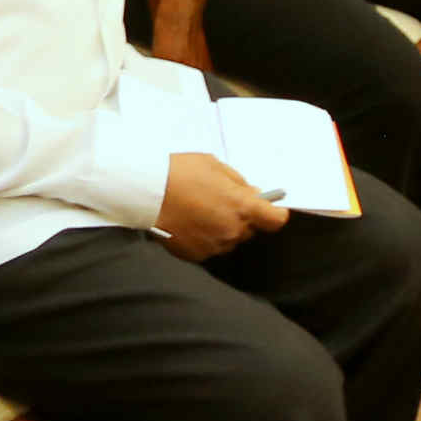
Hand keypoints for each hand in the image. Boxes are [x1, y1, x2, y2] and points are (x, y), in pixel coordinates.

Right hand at [155, 151, 285, 260]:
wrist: (144, 191)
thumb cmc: (179, 172)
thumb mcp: (214, 165)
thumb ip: (238, 183)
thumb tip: (252, 194)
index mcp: (242, 207)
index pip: (275, 220)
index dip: (275, 213)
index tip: (271, 208)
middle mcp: (232, 231)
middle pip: (250, 229)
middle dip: (241, 217)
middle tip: (221, 201)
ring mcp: (214, 245)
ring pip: (228, 239)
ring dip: (221, 228)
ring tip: (199, 211)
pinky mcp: (195, 255)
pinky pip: (209, 247)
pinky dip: (203, 237)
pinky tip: (188, 222)